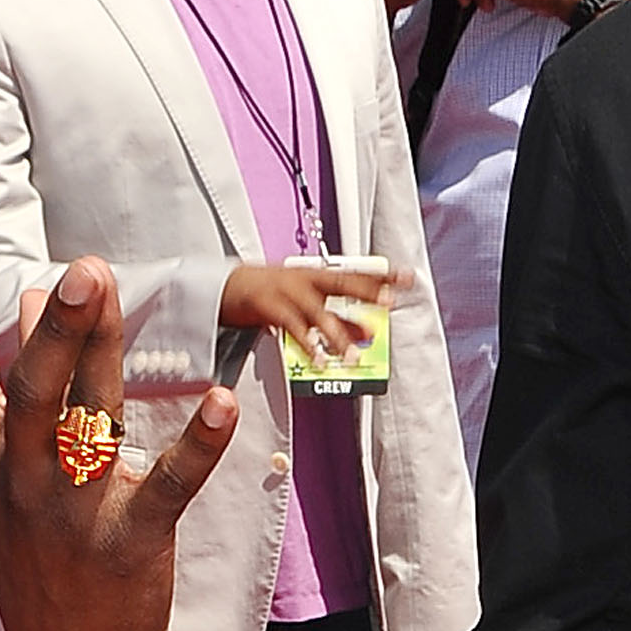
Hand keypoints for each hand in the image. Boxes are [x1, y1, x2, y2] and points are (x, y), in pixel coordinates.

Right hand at [0, 215, 232, 630]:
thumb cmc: (47, 545)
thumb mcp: (15, 467)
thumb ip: (18, 385)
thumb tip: (21, 301)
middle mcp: (20, 471)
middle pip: (32, 385)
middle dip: (52, 326)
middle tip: (77, 268)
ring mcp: (70, 506)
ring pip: (83, 419)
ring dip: (96, 354)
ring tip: (106, 290)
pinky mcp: (129, 536)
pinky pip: (167, 483)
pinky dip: (197, 443)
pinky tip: (223, 401)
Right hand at [220, 261, 410, 360]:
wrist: (224, 287)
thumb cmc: (268, 294)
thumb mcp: (306, 302)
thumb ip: (337, 317)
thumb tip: (366, 332)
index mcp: (315, 275)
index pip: (354, 272)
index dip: (382, 274)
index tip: (406, 277)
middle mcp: (303, 279)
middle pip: (340, 282)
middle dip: (366, 290)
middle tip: (389, 300)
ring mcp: (285, 290)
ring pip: (317, 311)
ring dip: (337, 333)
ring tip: (352, 354)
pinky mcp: (266, 305)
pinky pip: (291, 327)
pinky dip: (306, 344)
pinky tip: (318, 358)